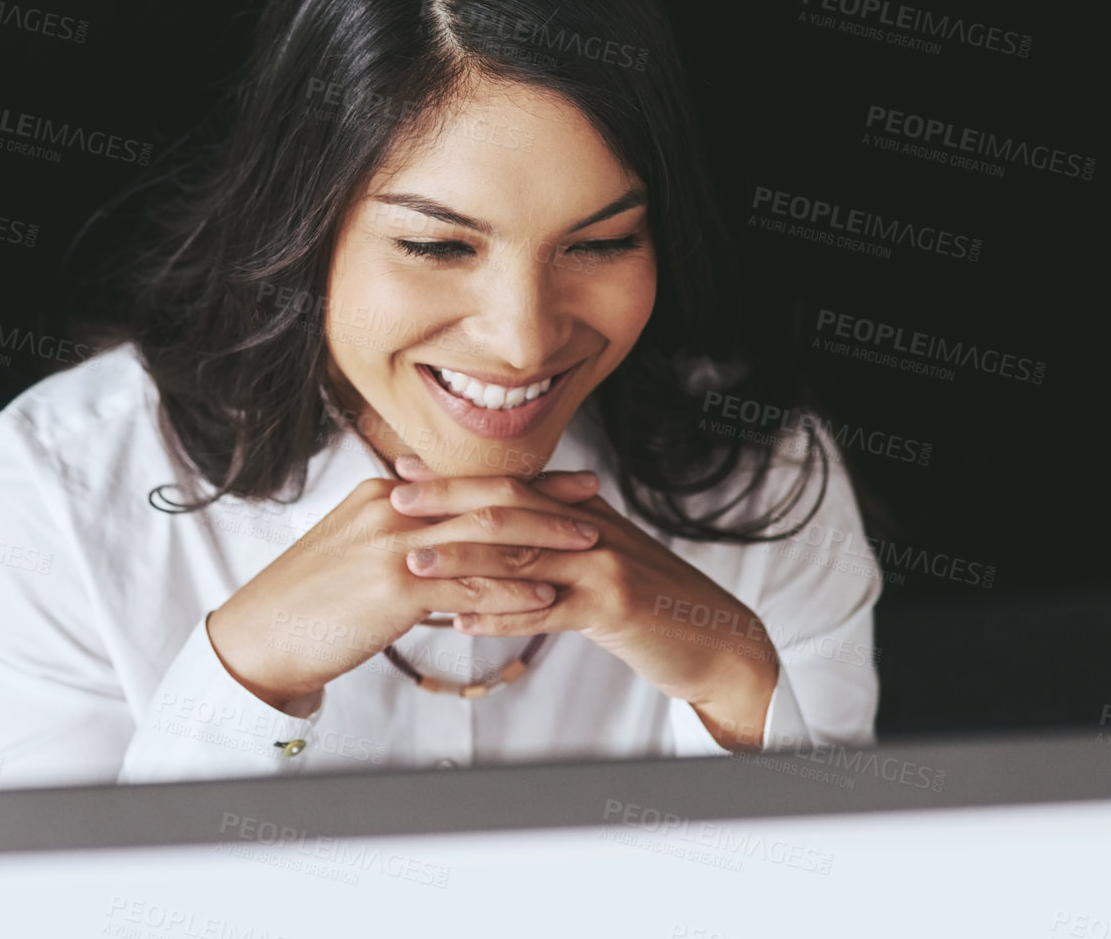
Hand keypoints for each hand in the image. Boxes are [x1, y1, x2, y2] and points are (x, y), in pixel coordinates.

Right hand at [205, 464, 603, 712]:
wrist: (260, 637)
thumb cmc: (308, 603)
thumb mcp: (355, 552)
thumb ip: (402, 542)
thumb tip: (444, 552)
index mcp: (384, 496)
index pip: (465, 481)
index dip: (521, 479)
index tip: (563, 478)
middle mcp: (392, 511)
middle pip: (484, 497)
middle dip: (546, 496)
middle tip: (593, 496)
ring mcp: (395, 548)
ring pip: (486, 536)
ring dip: (543, 539)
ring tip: (588, 544)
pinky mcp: (396, 589)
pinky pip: (471, 585)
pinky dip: (514, 589)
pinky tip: (548, 594)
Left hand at [388, 478, 779, 749]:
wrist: (715, 639)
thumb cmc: (649, 603)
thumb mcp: (599, 557)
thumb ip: (551, 537)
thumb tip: (490, 525)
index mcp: (581, 512)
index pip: (510, 484)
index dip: (455, 478)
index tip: (404, 471)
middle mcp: (589, 528)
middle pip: (508, 507)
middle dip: (446, 503)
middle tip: (395, 502)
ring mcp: (602, 566)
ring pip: (520, 556)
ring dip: (461, 560)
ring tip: (412, 563)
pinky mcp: (613, 608)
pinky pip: (546, 610)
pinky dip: (501, 615)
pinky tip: (462, 623)